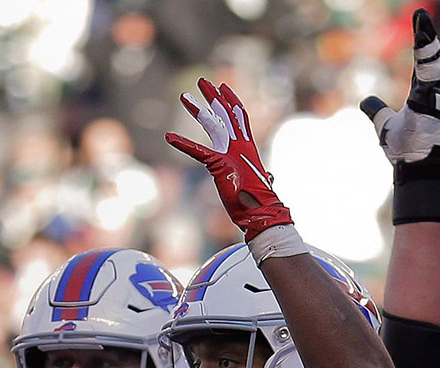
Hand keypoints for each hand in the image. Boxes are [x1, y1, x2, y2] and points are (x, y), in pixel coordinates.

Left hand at [165, 79, 291, 239]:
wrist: (262, 214)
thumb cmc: (258, 202)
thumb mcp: (260, 184)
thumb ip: (263, 177)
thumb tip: (270, 177)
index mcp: (248, 148)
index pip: (240, 117)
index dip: (231, 101)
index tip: (223, 87)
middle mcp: (241, 146)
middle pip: (226, 114)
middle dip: (213, 97)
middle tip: (202, 81)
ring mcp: (231, 154)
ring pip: (213, 124)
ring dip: (198, 110)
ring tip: (184, 97)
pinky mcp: (220, 165)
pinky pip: (198, 151)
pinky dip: (183, 144)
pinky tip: (168, 137)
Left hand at [360, 9, 439, 164]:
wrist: (414, 170)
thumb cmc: (405, 149)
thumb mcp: (385, 125)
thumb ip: (377, 111)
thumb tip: (366, 102)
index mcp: (421, 94)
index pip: (422, 63)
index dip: (423, 43)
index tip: (421, 19)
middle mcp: (430, 96)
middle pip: (430, 62)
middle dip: (427, 41)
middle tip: (422, 18)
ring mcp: (433, 106)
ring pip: (432, 76)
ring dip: (428, 55)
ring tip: (424, 34)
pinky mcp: (430, 118)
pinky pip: (429, 97)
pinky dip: (427, 84)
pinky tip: (424, 71)